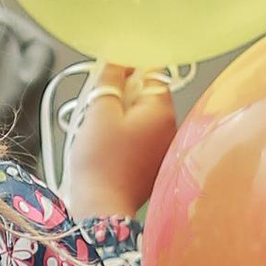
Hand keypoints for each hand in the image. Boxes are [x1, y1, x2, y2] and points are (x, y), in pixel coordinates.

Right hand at [61, 64, 178, 218]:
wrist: (101, 207)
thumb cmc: (100, 161)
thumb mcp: (99, 110)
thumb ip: (110, 78)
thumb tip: (118, 58)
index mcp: (161, 109)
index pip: (152, 71)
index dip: (128, 66)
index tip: (107, 73)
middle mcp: (170, 126)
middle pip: (147, 93)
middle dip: (121, 92)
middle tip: (95, 103)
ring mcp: (164, 146)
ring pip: (141, 114)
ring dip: (120, 112)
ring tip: (97, 126)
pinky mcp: (153, 162)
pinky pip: (141, 135)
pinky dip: (124, 132)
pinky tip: (105, 144)